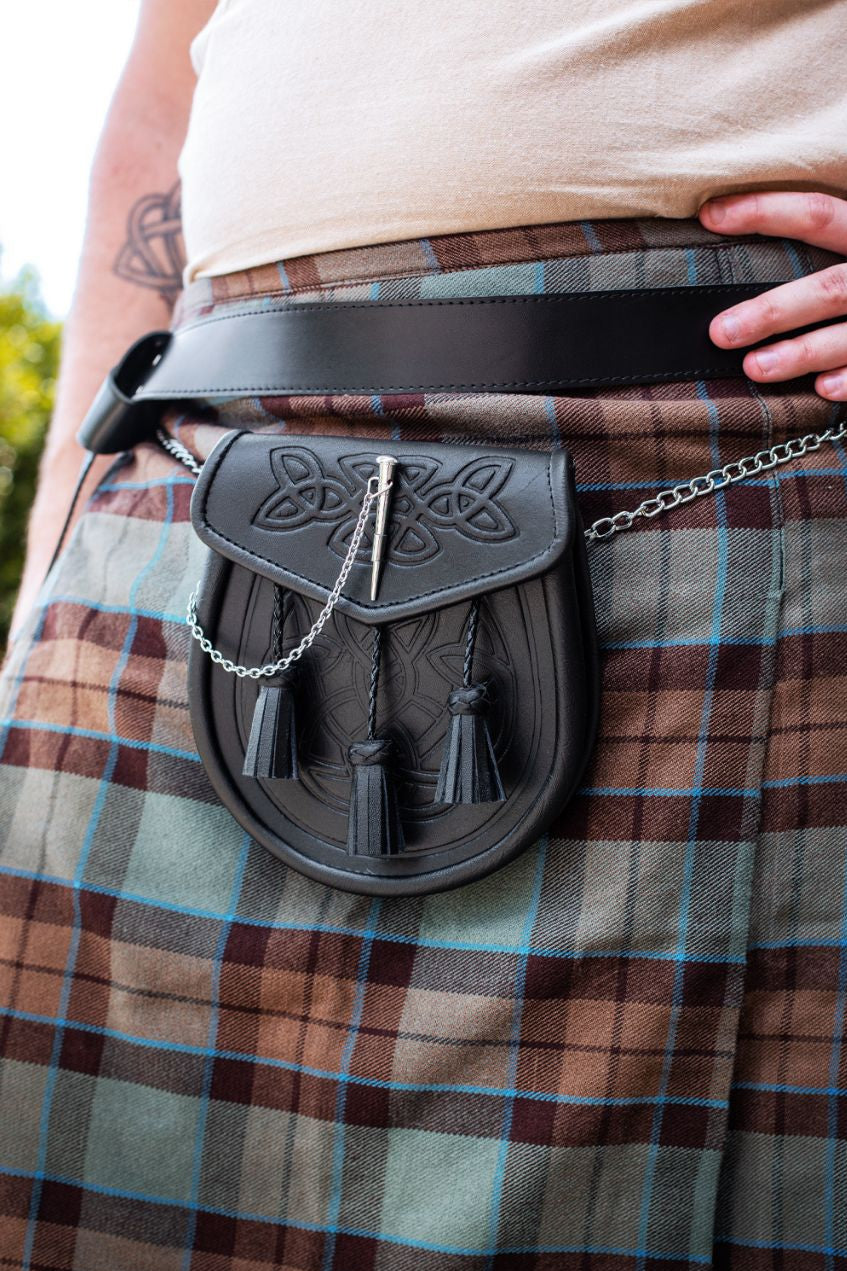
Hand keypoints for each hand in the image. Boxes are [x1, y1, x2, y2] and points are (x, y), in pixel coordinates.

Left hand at [698, 192, 846, 400]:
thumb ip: (824, 236)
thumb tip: (732, 229)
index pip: (819, 213)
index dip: (764, 212)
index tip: (710, 216)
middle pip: (829, 287)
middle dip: (773, 311)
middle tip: (719, 332)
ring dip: (801, 353)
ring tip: (753, 368)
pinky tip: (822, 389)